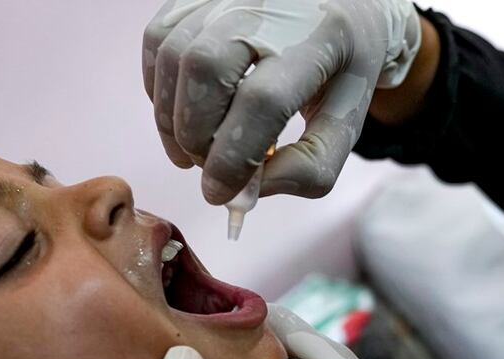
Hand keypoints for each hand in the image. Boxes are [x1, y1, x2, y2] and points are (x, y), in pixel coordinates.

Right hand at [142, 0, 420, 202]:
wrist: (338, 7)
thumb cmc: (341, 70)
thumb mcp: (346, 123)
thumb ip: (309, 168)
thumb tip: (245, 192)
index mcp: (320, 34)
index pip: (263, 100)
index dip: (233, 157)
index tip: (221, 193)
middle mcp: (270, 2)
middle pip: (206, 69)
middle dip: (197, 137)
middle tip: (209, 167)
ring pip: (174, 56)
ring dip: (171, 120)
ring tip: (193, 150)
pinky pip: (157, 42)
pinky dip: (160, 91)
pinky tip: (182, 114)